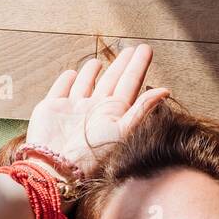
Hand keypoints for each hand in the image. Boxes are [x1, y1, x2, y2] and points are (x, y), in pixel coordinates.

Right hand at [23, 44, 170, 179]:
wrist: (57, 168)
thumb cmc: (91, 154)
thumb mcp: (122, 131)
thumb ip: (142, 110)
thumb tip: (166, 91)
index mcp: (113, 113)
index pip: (129, 84)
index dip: (137, 66)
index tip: (145, 49)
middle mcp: (94, 109)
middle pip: (111, 81)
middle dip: (120, 65)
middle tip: (129, 50)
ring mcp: (73, 109)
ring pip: (85, 84)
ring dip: (91, 72)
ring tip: (98, 62)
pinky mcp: (52, 108)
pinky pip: (61, 89)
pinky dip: (66, 80)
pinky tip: (71, 73)